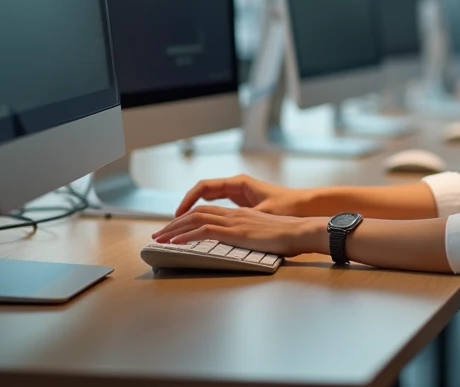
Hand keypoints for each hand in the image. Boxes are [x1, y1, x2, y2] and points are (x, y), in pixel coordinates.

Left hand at [153, 205, 325, 257]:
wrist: (300, 231)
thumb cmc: (289, 236)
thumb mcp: (265, 235)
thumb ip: (251, 237)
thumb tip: (244, 247)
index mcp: (241, 214)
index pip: (207, 212)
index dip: (188, 219)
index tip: (175, 229)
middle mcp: (234, 214)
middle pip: (196, 213)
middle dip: (174, 224)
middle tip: (159, 235)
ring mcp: (234, 222)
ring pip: (196, 220)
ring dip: (175, 229)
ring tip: (160, 239)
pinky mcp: (236, 232)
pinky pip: (205, 231)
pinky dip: (187, 236)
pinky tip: (175, 243)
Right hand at [175, 174, 311, 216]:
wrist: (307, 208)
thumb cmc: (288, 207)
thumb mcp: (263, 212)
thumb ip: (242, 217)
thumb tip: (220, 224)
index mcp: (239, 184)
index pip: (203, 188)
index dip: (187, 201)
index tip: (177, 215)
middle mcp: (237, 186)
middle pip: (202, 195)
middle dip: (184, 210)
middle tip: (169, 226)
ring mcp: (240, 195)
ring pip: (208, 202)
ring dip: (193, 214)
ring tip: (178, 229)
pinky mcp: (244, 205)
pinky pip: (218, 208)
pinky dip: (206, 215)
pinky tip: (198, 228)